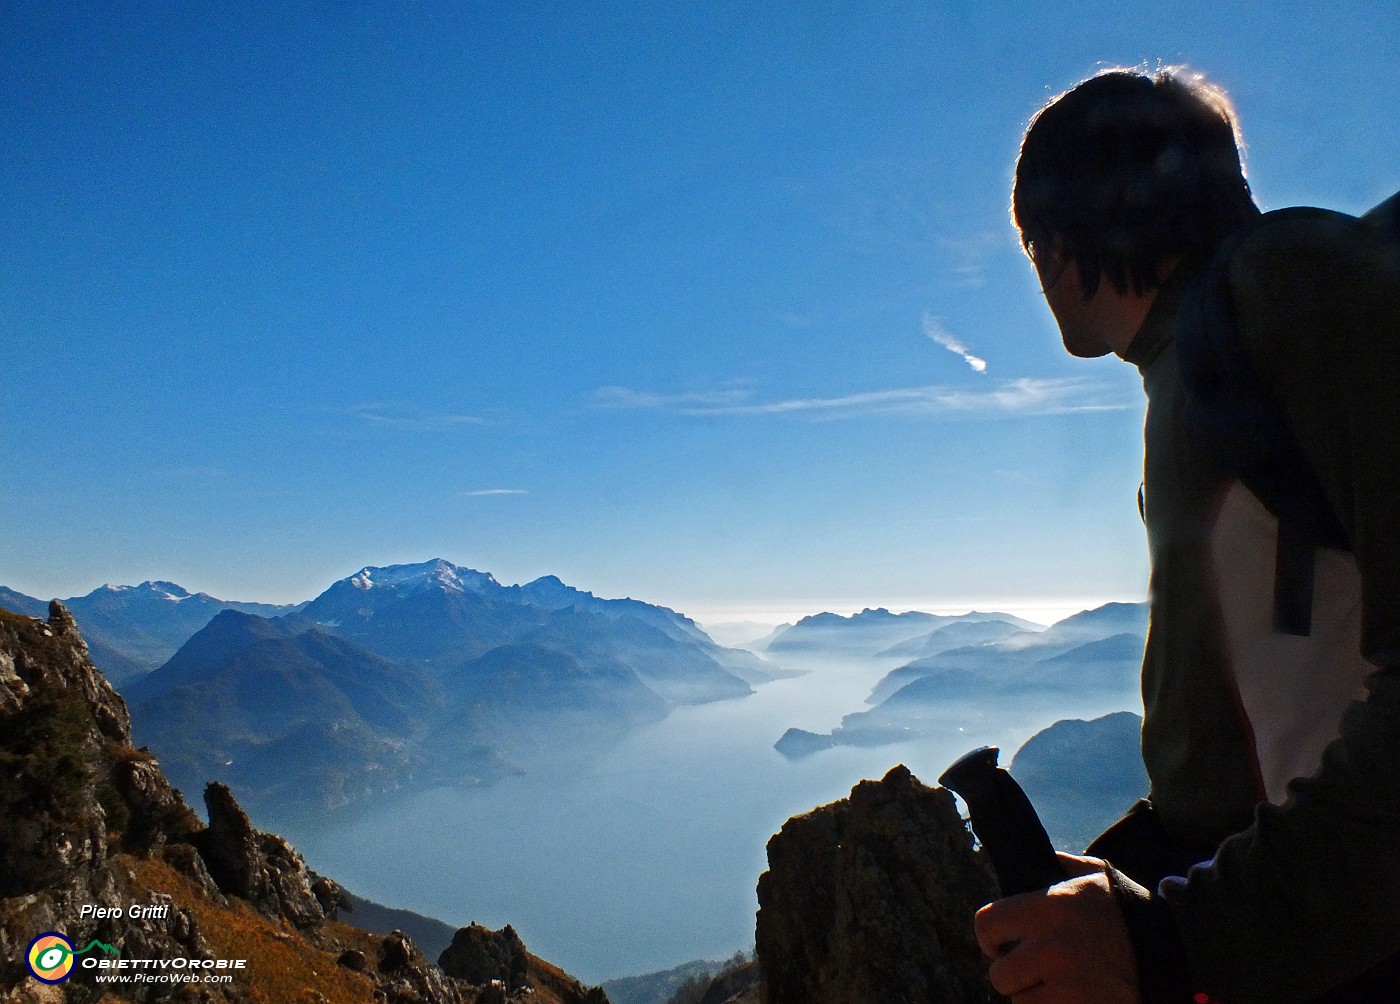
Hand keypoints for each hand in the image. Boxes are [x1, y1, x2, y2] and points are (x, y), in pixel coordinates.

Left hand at [974, 853, 1140, 1003]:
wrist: (1180, 954)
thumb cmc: (1131, 914)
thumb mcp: (1096, 877)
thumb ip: (1060, 866)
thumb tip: (1034, 862)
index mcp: (1050, 905)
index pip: (986, 924)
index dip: (991, 938)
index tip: (1002, 946)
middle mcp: (1053, 945)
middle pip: (999, 975)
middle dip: (1015, 975)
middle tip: (1034, 971)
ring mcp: (1067, 984)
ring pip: (1020, 1003)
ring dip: (1035, 997)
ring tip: (1061, 984)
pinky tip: (1075, 997)